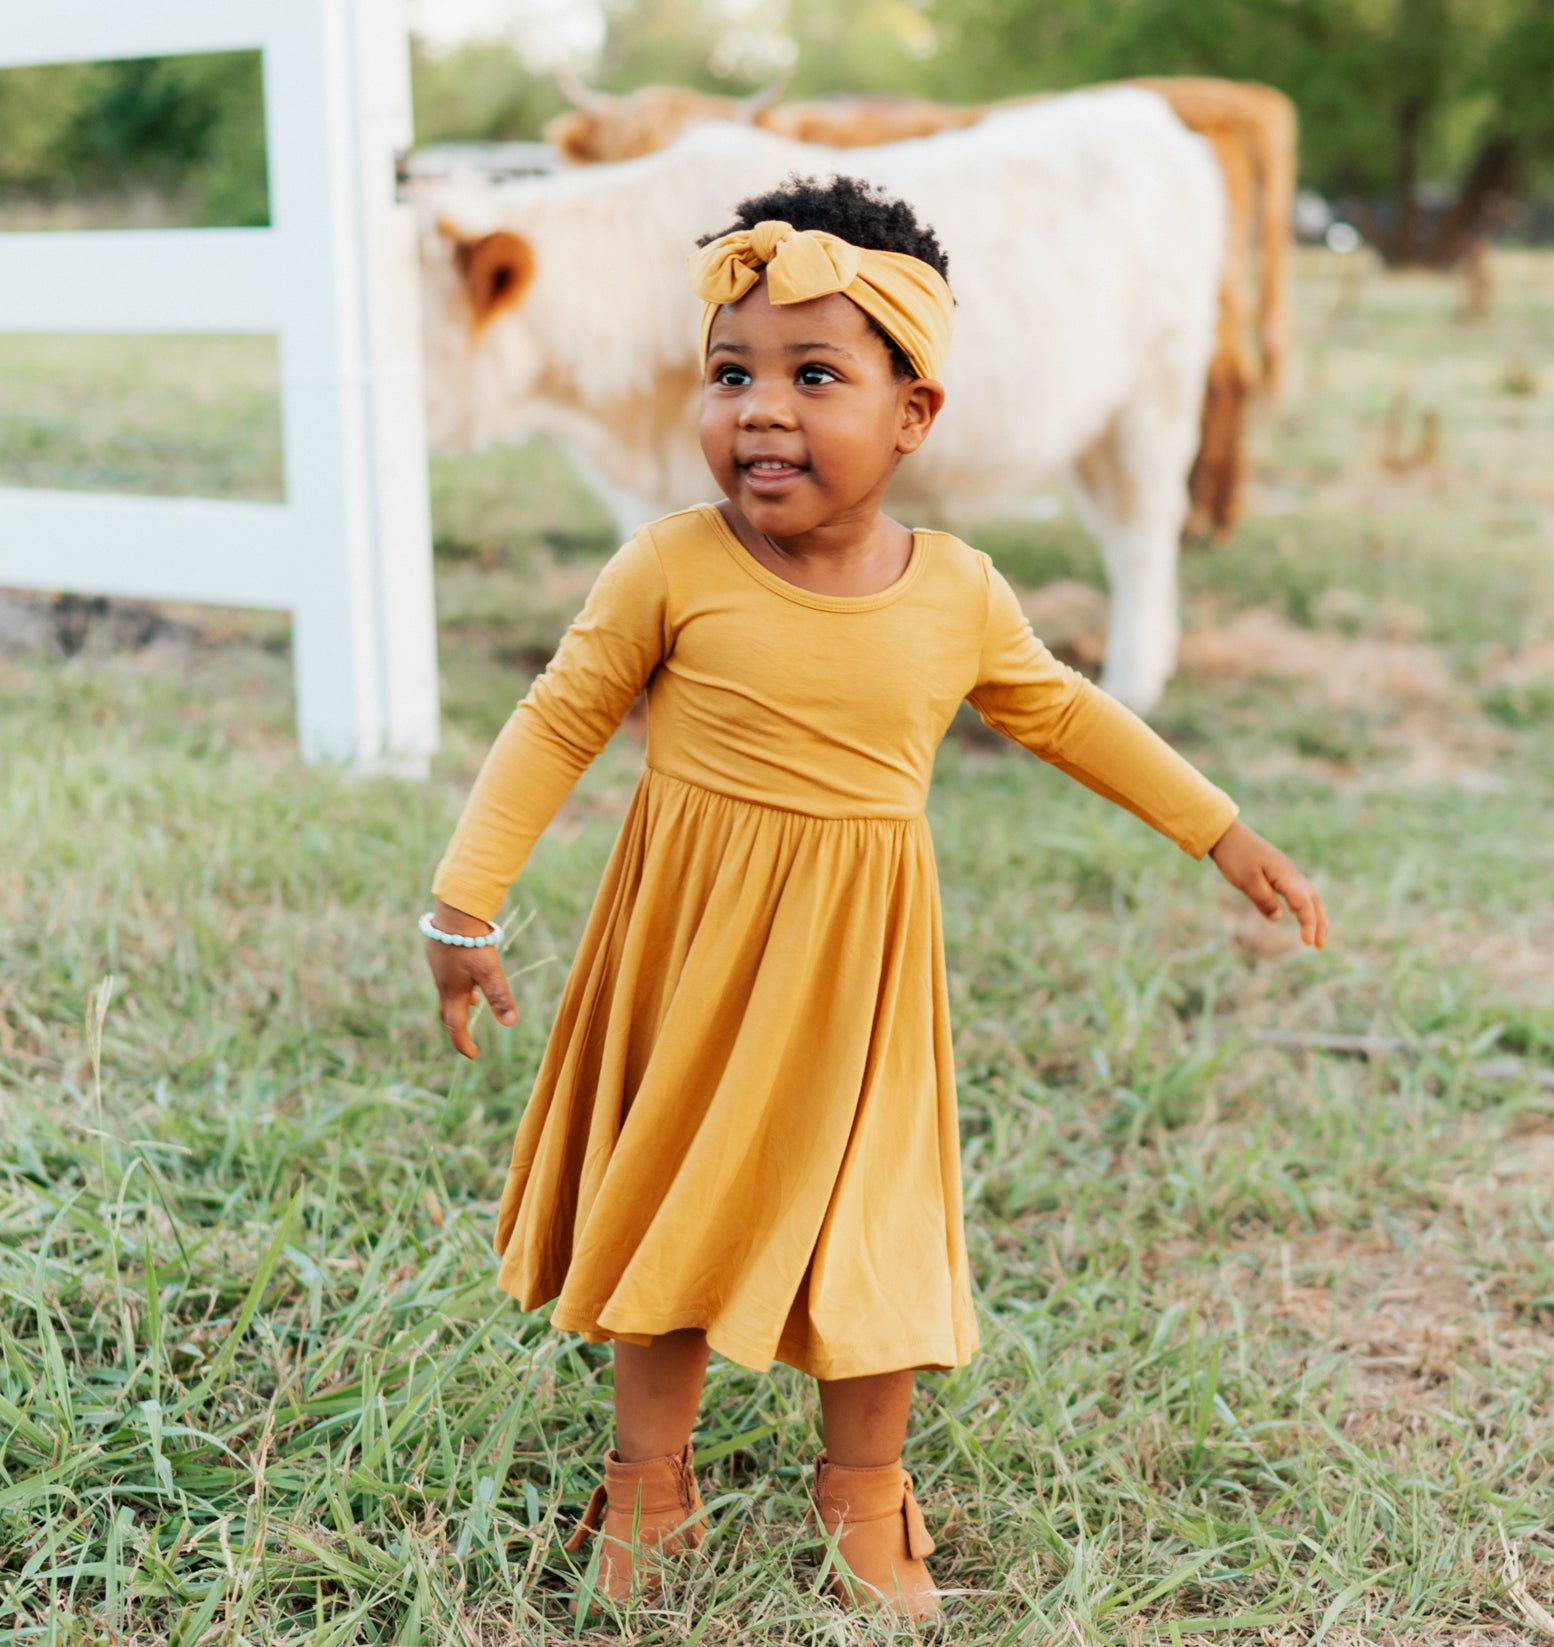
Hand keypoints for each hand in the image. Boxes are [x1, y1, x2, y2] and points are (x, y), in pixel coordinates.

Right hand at [424, 898, 519, 1058]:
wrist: (454, 911)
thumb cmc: (471, 943)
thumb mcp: (489, 971)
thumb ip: (499, 996)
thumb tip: (510, 1024)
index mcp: (452, 991)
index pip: (455, 1026)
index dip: (463, 1043)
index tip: (474, 1055)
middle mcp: (442, 982)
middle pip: (447, 1011)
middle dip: (457, 1026)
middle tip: (467, 1036)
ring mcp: (438, 965)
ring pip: (448, 991)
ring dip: (459, 1001)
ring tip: (474, 1002)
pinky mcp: (439, 950)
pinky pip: (447, 975)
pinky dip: (458, 983)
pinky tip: (468, 973)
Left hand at [1209, 820, 1328, 948]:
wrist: (1226, 833)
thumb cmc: (1235, 856)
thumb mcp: (1246, 881)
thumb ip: (1263, 900)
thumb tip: (1279, 918)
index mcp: (1285, 876)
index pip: (1303, 903)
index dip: (1308, 924)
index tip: (1308, 943)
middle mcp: (1290, 873)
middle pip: (1313, 900)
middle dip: (1319, 923)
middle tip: (1319, 945)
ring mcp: (1286, 871)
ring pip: (1308, 895)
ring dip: (1315, 914)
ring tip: (1317, 934)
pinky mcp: (1278, 871)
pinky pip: (1298, 890)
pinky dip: (1304, 904)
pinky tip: (1297, 912)